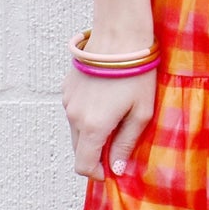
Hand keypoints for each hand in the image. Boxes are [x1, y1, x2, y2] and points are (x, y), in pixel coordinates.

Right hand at [61, 65, 157, 179]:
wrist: (119, 35)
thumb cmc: (136, 74)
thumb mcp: (141, 113)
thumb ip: (126, 144)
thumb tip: (116, 168)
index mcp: (93, 127)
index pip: (83, 165)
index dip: (95, 173)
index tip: (109, 171)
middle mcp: (74, 116)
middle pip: (78, 149)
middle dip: (95, 153)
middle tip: (117, 144)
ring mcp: (67, 101)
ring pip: (75, 130)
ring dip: (91, 133)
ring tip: (115, 116)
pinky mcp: (66, 88)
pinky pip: (74, 111)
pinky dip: (86, 115)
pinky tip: (105, 100)